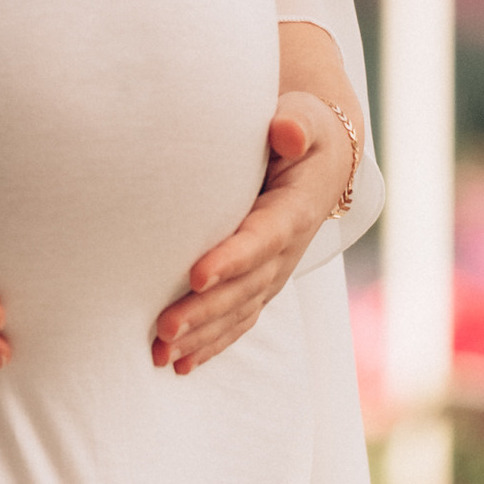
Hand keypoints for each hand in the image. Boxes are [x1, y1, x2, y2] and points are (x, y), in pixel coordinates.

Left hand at [151, 95, 354, 375]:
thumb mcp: (306, 119)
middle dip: (206, 310)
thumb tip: (286, 130)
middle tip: (164, 327)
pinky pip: (238, 320)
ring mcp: (274, 272)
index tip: (197, 275)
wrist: (321, 158)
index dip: (233, 258)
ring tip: (161, 354)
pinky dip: (211, 344)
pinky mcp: (261, 282)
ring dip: (202, 335)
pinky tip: (180, 364)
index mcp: (295, 210)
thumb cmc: (303, 130)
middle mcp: (287, 250)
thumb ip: (296, 125)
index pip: (263, 238)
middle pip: (245, 287)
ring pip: (238, 311)